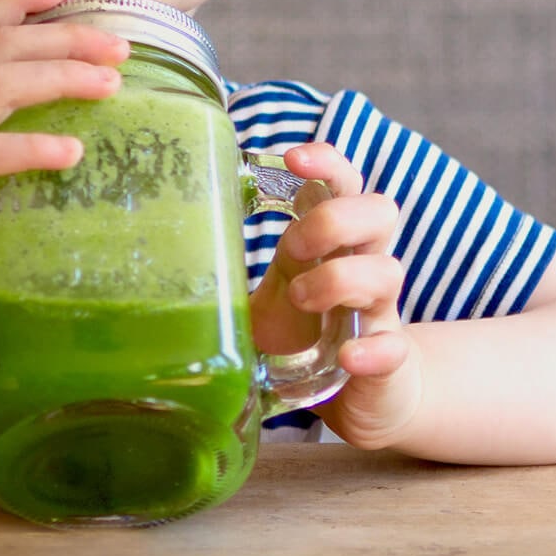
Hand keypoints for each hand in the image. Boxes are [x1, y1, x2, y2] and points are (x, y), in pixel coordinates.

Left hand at [249, 141, 419, 449]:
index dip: (327, 163)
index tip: (293, 158)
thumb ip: (233, 282)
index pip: (345, 185)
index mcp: (334, 245)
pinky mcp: (389, 362)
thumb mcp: (270, 301)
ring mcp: (380, 314)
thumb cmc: (310, 338)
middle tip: (291, 246)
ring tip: (302, 298)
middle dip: (334, 218)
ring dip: (342, 278)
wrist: (364, 397)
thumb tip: (162, 265)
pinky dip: (372, 349)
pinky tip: (349, 356)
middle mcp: (364, 268)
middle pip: (379, 212)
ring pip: (387, 272)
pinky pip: (393, 347)